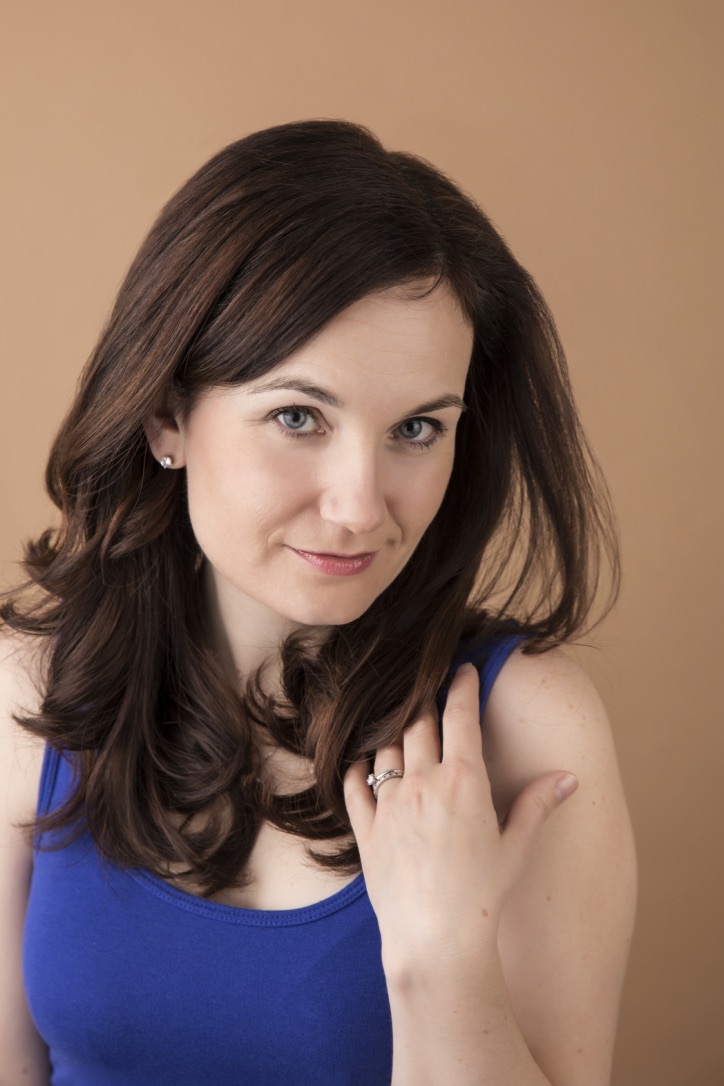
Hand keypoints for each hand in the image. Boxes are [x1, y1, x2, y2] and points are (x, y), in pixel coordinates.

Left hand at [343, 662, 577, 977]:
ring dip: (393, 732)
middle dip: (423, 700)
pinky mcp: (366, 828)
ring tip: (400, 725)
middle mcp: (422, 782)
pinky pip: (353, 784)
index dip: (461, 685)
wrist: (437, 940)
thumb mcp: (517, 847)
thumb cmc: (483, 895)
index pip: (459, 715)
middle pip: (416, 721)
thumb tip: (569, 778)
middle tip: (427, 690)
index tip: (462, 669)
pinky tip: (364, 764)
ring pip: (384, 748)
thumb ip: (537, 805)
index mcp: (463, 780)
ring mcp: (390, 803)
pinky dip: (357, 768)